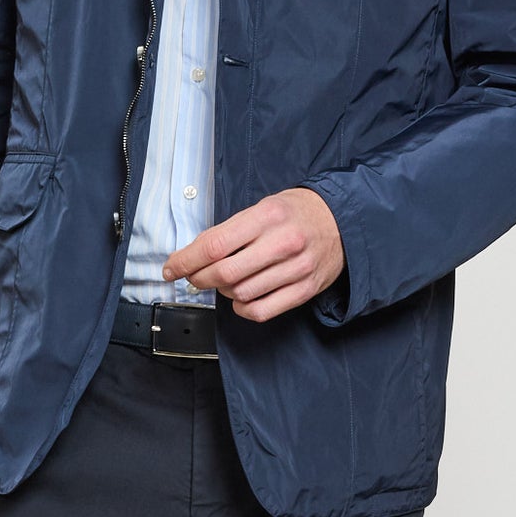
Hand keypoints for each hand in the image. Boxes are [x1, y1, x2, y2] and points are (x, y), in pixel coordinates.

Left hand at [162, 188, 343, 321]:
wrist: (344, 221)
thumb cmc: (298, 213)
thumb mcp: (265, 206)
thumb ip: (233, 230)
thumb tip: (195, 254)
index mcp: (268, 216)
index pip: (215, 244)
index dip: (186, 260)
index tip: (171, 268)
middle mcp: (283, 243)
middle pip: (224, 273)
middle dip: (199, 278)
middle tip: (193, 277)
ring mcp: (296, 269)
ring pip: (241, 294)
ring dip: (223, 292)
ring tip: (225, 281)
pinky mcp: (305, 290)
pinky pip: (262, 310)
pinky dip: (243, 309)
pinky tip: (241, 299)